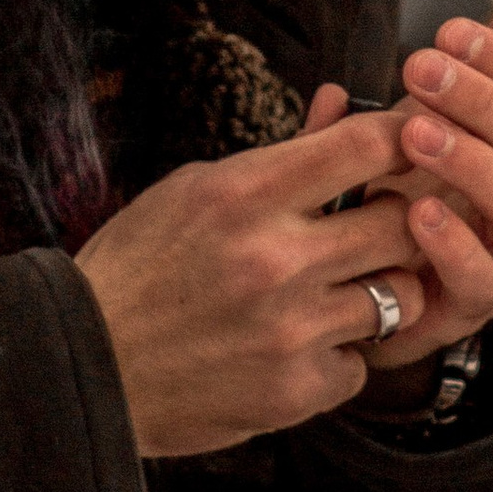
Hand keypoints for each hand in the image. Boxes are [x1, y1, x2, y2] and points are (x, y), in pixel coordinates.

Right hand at [75, 108, 432, 462]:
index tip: (408, 151)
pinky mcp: (294, 390)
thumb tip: (340, 102)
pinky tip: (300, 347)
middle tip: (380, 230)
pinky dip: (339, 356)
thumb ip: (280, 156)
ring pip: (399, 298)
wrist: (84, 364)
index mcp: (246, 194)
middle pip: (402, 224)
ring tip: (342, 292)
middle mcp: (275, 258)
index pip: (366, 146)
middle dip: (401, 224)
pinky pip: (360, 364)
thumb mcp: (195, 189)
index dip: (403, 142)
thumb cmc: (139, 266)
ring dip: (380, 293)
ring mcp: (290, 329)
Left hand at [337, 0, 492, 398]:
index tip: (448, 30)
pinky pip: (481, 280)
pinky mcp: (471, 307)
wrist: (365, 272)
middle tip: (418, 68)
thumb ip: (492, 58)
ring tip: (414, 134)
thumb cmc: (415, 177)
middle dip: (484, 102)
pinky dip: (454, 244)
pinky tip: (416, 211)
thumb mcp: (443, 108)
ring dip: (471, 164)